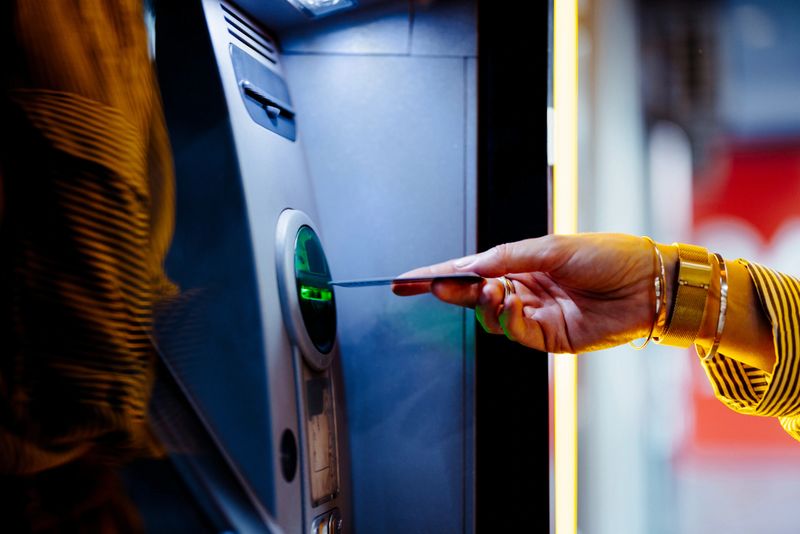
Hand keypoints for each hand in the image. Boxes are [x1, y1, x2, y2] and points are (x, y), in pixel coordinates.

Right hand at [392, 233, 657, 353]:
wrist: (651, 285)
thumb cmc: (609, 255)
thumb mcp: (554, 247)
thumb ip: (508, 258)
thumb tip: (469, 266)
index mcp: (522, 263)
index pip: (471, 270)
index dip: (438, 275)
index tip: (406, 280)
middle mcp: (524, 289)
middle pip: (473, 294)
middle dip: (450, 291)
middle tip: (431, 287)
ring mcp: (534, 315)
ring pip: (490, 315)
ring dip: (481, 303)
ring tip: (485, 289)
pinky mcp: (548, 338)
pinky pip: (515, 331)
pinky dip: (506, 318)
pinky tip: (508, 302)